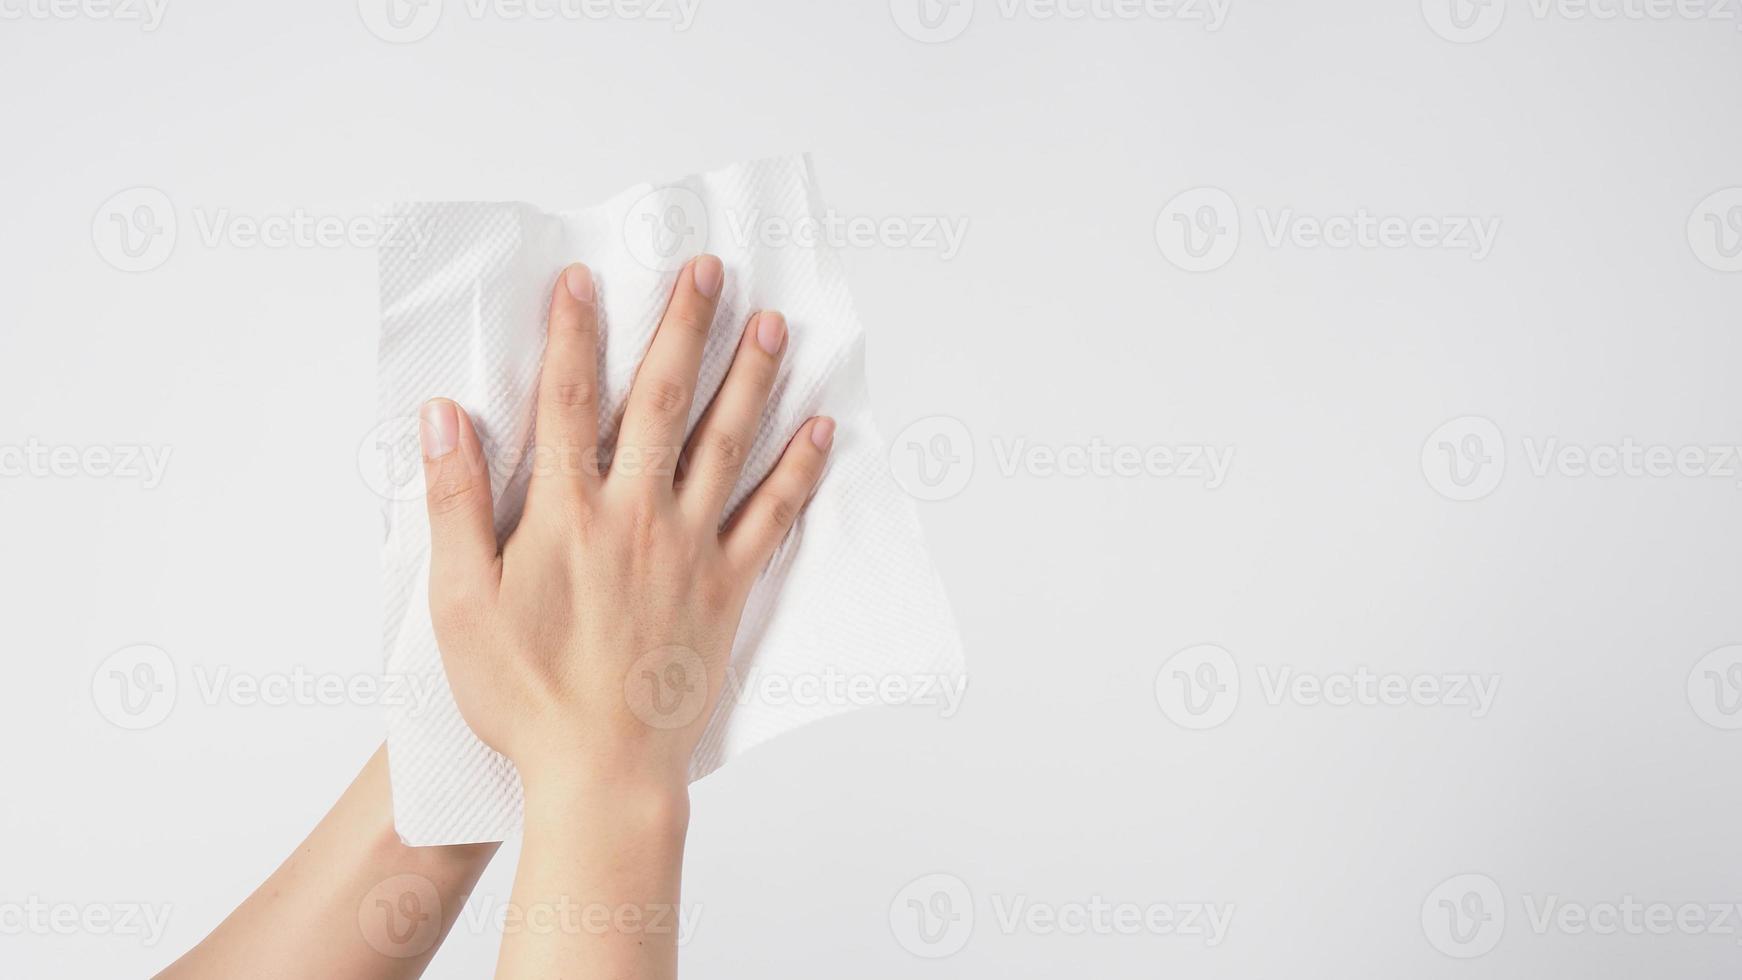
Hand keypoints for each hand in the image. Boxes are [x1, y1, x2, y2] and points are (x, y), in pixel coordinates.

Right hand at [416, 254, 832, 795]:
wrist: (601, 770)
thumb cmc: (524, 695)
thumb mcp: (460, 602)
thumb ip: (456, 503)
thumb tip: (443, 417)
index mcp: (566, 514)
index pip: (568, 401)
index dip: (574, 334)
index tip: (584, 280)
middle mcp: (636, 516)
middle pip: (664, 401)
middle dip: (685, 327)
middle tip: (711, 269)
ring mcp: (690, 548)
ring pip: (728, 444)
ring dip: (752, 378)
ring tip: (773, 323)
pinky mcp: (728, 587)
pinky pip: (773, 517)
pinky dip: (799, 472)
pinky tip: (821, 431)